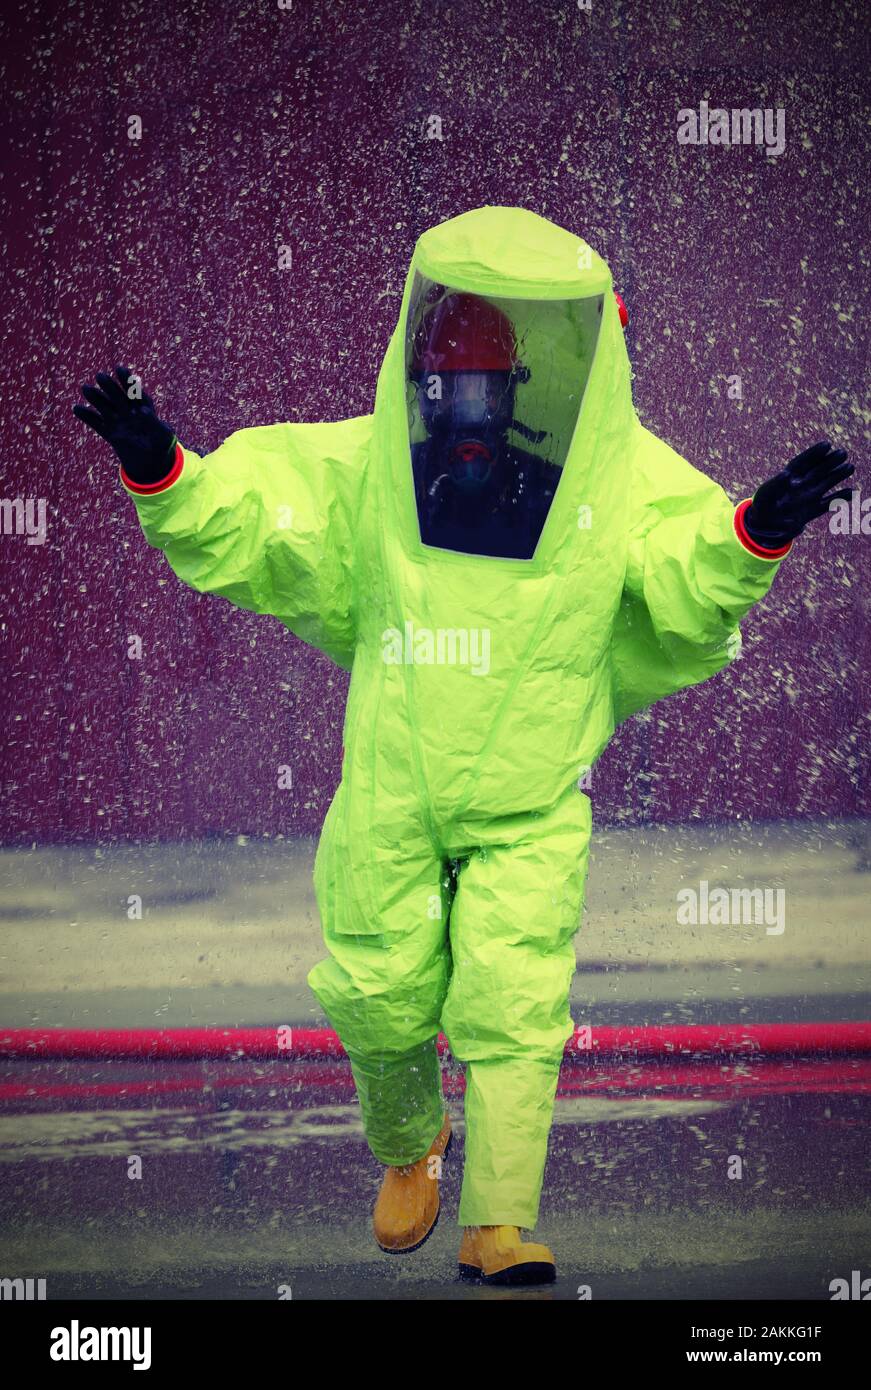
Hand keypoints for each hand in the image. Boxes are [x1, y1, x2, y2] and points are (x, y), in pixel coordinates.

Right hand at [73, 365, 175, 484]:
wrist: (153, 464)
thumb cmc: (163, 447)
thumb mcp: (164, 436)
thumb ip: (154, 423)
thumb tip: (141, 411)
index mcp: (144, 408)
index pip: (135, 392)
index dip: (127, 381)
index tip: (120, 369)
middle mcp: (129, 412)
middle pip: (118, 397)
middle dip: (110, 387)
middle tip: (100, 376)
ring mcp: (119, 422)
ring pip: (105, 407)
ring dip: (96, 398)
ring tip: (86, 388)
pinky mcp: (110, 434)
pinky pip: (97, 424)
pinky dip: (87, 416)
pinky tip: (76, 408)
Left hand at [744, 440, 854, 546]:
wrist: (764, 526)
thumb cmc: (763, 506)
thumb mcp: (765, 494)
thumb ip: (775, 484)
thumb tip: (787, 474)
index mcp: (788, 477)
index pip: (803, 462)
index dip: (814, 453)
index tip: (827, 445)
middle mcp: (801, 484)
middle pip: (817, 470)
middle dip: (830, 461)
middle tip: (843, 453)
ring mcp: (808, 496)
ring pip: (826, 483)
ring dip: (837, 475)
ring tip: (850, 467)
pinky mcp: (812, 510)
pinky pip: (828, 503)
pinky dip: (840, 498)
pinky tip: (852, 491)